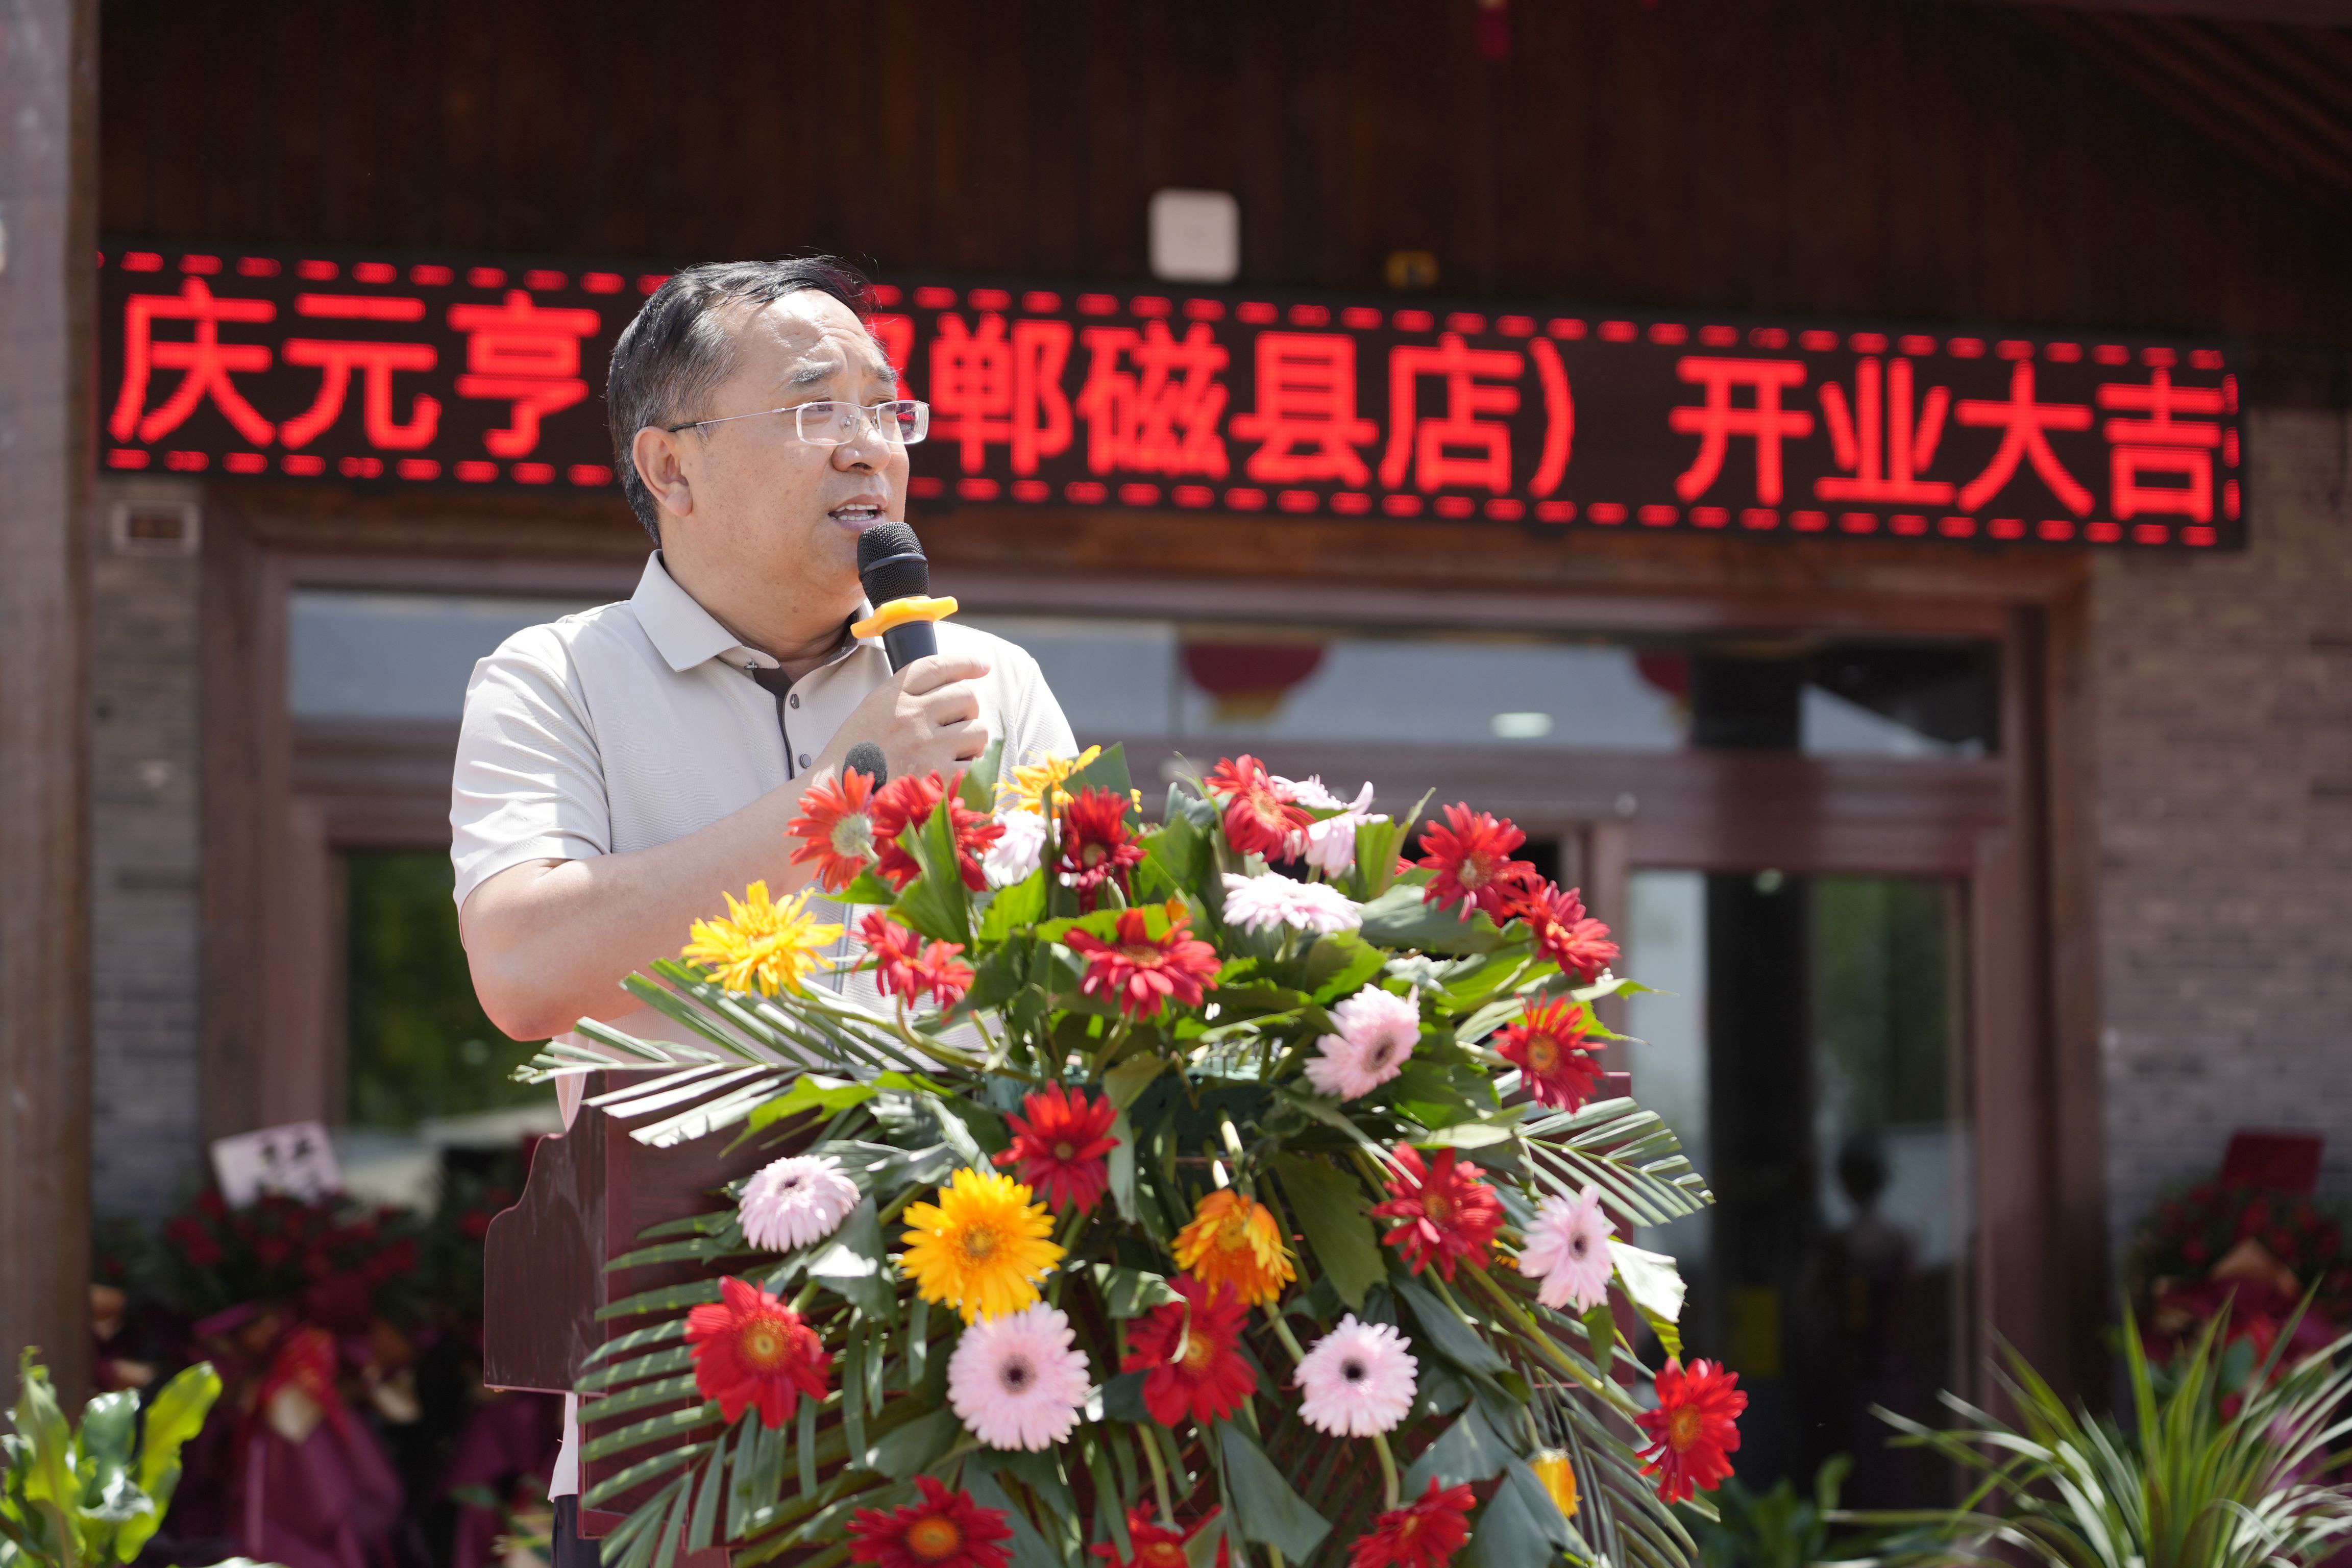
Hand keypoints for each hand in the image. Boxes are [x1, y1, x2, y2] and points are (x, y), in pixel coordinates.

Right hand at [819, 653, 992, 785]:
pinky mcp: (937, 776)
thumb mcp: (872, 710)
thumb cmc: (857, 753)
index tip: (982, 665)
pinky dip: (967, 769)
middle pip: (966, 696)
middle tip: (957, 724)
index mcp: (892, 696)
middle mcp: (910, 715)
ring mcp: (926, 746)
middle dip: (968, 710)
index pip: (938, 666)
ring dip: (972, 740)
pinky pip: (974, 764)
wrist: (838, 794)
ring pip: (978, 730)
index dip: (966, 662)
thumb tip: (953, 682)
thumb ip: (906, 694)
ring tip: (953, 750)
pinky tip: (948, 772)